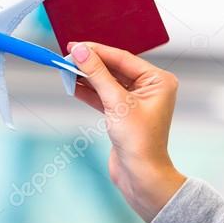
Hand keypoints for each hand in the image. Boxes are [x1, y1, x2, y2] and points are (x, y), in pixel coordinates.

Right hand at [69, 41, 185, 222]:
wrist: (141, 176)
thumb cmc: (139, 142)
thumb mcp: (116, 102)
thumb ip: (97, 74)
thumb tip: (81, 52)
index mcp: (158, 80)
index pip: (123, 58)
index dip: (97, 51)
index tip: (75, 46)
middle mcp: (150, 88)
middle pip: (114, 68)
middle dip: (90, 64)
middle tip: (66, 57)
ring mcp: (136, 102)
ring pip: (107, 82)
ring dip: (86, 78)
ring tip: (65, 70)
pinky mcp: (123, 114)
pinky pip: (103, 96)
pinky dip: (88, 92)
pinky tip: (72, 86)